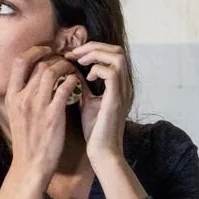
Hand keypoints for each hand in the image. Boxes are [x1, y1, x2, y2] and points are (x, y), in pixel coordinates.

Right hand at [5, 45, 82, 186]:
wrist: (30, 165)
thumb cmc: (26, 142)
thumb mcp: (15, 116)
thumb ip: (21, 97)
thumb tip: (30, 81)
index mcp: (11, 96)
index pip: (20, 62)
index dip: (34, 51)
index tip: (46, 50)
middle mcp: (22, 98)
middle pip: (39, 64)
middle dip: (54, 58)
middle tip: (65, 59)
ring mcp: (37, 106)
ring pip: (52, 72)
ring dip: (65, 67)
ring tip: (72, 69)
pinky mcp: (53, 115)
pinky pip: (65, 88)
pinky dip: (72, 80)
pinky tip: (76, 82)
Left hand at [65, 42, 131, 166]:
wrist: (102, 151)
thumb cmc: (95, 130)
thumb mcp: (87, 102)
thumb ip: (83, 85)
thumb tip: (72, 70)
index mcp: (120, 85)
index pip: (113, 54)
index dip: (93, 49)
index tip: (73, 55)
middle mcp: (125, 85)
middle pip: (117, 50)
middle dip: (94, 47)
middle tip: (74, 53)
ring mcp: (123, 91)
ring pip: (117, 57)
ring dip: (95, 54)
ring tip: (80, 61)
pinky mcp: (117, 99)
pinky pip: (112, 73)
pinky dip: (98, 69)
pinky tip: (87, 77)